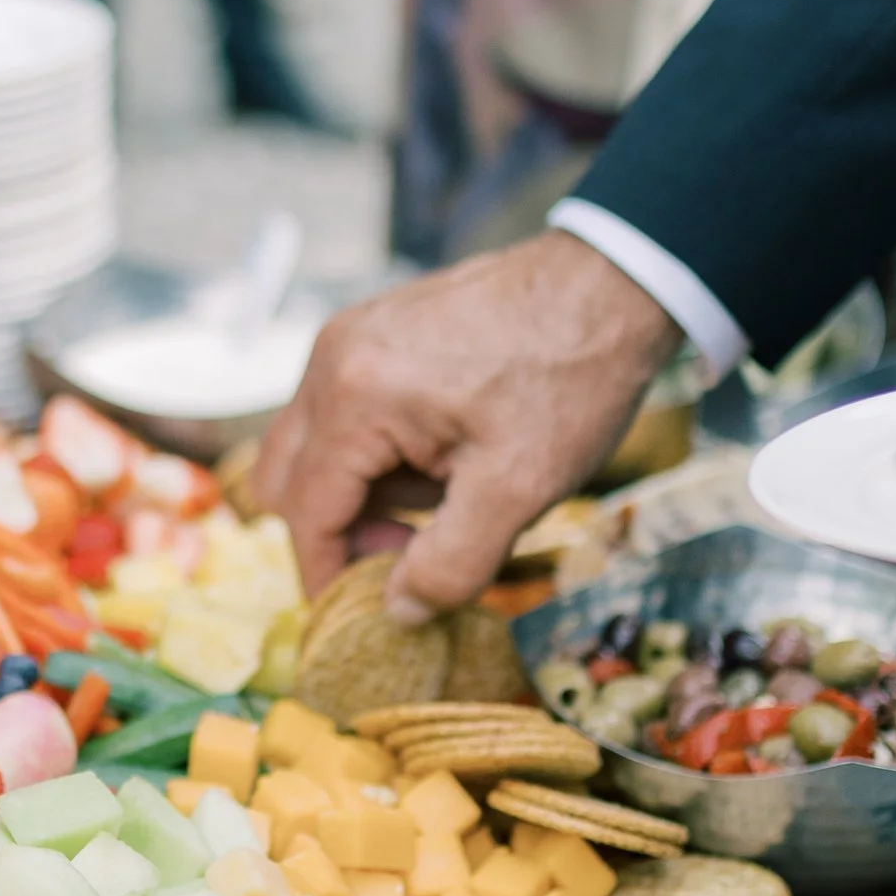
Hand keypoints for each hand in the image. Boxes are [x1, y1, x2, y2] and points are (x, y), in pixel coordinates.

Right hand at [253, 232, 678, 611]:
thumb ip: (450, 564)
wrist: (609, 283)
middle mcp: (332, 360)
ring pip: (314, 444)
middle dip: (336, 531)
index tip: (367, 613)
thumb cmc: (568, 380)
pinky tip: (446, 455)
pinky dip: (375, 450)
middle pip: (286, 477)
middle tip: (409, 552)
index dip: (328, 574)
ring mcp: (349, 337)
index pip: (305, 513)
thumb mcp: (517, 490)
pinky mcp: (375, 329)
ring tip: (444, 498)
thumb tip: (398, 612)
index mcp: (355, 398)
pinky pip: (343, 408)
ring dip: (360, 490)